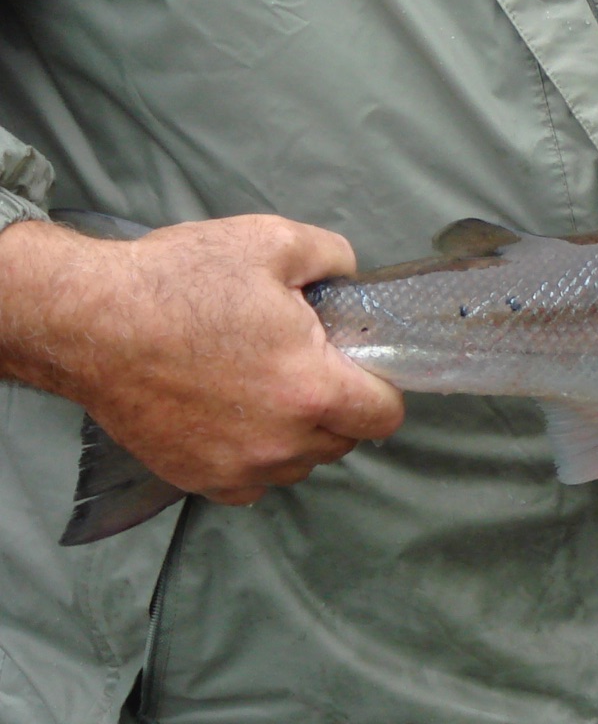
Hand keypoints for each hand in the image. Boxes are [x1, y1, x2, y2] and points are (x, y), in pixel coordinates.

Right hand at [0, 215, 404, 503]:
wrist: (87, 322)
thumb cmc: (178, 282)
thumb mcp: (273, 242)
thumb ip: (334, 258)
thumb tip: (352, 277)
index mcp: (312, 390)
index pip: (384, 416)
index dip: (380, 388)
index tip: (358, 367)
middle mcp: (281, 442)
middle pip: (343, 440)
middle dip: (335, 407)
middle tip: (301, 365)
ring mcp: (238, 467)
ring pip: (298, 464)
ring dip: (295, 435)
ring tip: (261, 388)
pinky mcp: (197, 479)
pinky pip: (251, 481)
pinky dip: (252, 457)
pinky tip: (232, 417)